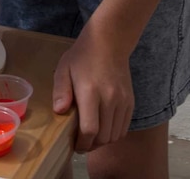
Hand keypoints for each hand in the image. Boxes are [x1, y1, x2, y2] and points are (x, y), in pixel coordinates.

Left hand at [52, 26, 134, 151]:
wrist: (109, 43)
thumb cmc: (82, 56)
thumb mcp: (64, 69)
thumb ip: (61, 91)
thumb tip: (59, 111)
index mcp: (90, 92)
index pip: (90, 129)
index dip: (82, 143)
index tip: (74, 145)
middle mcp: (110, 99)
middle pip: (103, 137)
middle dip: (91, 145)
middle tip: (80, 143)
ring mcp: (123, 101)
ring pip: (115, 135)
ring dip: (103, 142)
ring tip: (91, 138)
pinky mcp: (130, 102)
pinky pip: (124, 128)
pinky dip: (114, 134)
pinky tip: (104, 129)